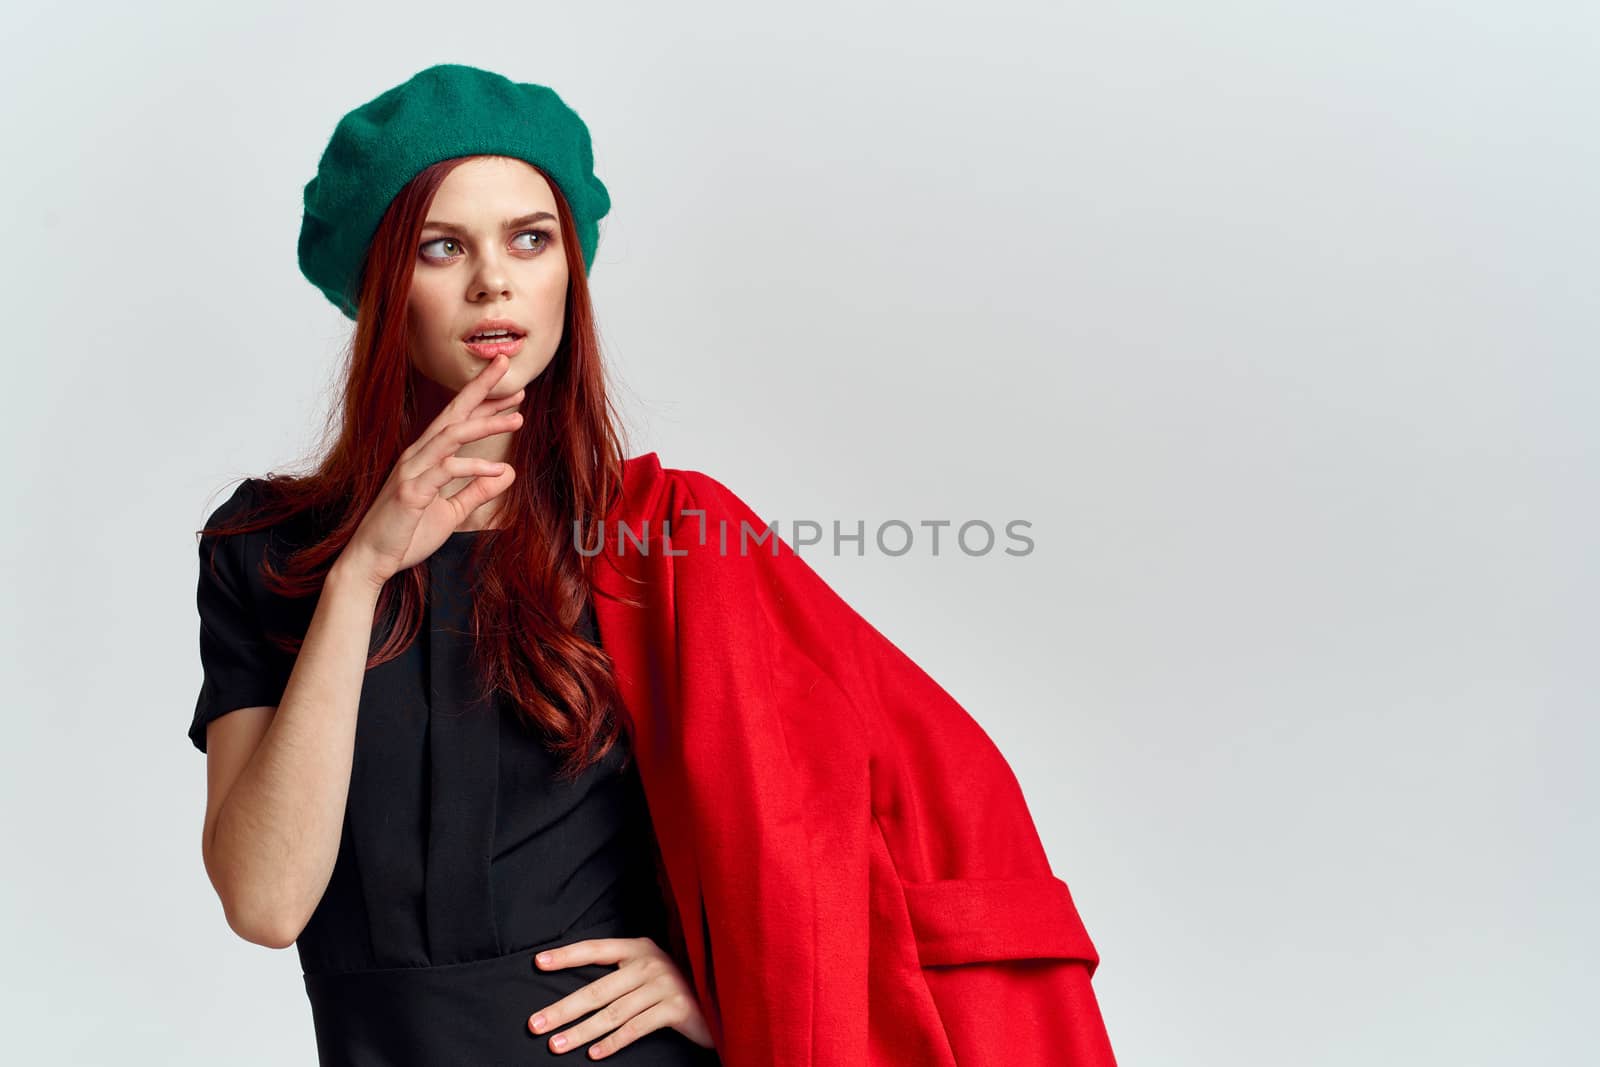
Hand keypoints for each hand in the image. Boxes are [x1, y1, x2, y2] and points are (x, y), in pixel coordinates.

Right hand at [339, 354, 523, 586]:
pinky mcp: (410, 491)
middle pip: (454, 413)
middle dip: (481, 387)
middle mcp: (418, 456)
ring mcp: (412, 471)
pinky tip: (498, 469)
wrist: (371, 560)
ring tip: (517, 417)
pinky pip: (446, 471)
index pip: (458, 420)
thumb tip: (508, 473)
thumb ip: (477, 491)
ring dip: (485, 423)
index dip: (484, 402)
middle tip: (506, 364)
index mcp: (426, 458)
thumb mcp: (451, 511)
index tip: (513, 390)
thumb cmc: (405, 534)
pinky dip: (473, 468)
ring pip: (452, 435)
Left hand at [528, 936, 714, 1057]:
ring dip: (581, 1032)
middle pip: (597, 989)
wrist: (722, 1000)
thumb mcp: (648, 973)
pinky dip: (613, 1043)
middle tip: (535, 1025)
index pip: (595, 949)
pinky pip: (636, 1028)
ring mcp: (664, 984)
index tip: (538, 963)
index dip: (566, 956)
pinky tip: (594, 1054)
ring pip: (612, 1013)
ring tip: (557, 1045)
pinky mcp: (676, 1008)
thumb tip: (577, 998)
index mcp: (639, 948)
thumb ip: (620, 976)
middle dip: (562, 1009)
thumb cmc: (676, 989)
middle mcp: (650, 962)